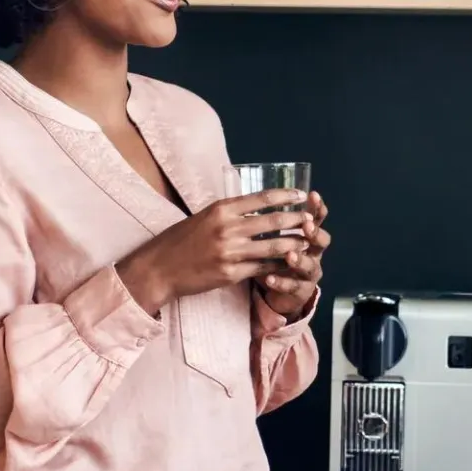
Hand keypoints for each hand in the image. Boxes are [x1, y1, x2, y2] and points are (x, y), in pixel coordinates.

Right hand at [115, 189, 311, 313]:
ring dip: (293, 244)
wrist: (160, 268)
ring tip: (306, 242)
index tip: (301, 196)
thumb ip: (229, 213)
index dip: (285, 197)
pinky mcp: (231, 273)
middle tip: (311, 220)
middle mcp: (227, 228)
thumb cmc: (179, 241)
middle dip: (295, 220)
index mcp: (221, 210)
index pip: (261, 199)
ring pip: (272, 247)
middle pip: (272, 222)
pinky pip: (262, 268)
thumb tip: (255, 207)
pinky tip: (289, 264)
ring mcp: (230, 252)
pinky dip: (278, 265)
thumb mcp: (203, 217)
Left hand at [258, 192, 328, 319]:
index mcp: (309, 236)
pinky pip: (293, 287)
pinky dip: (281, 282)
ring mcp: (310, 274)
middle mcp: (314, 253)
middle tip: (306, 226)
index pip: (317, 218)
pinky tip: (268, 278)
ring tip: (289, 255)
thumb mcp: (276, 237)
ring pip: (310, 266)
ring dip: (300, 260)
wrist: (282, 291)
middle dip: (315, 233)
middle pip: (322, 241)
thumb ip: (273, 222)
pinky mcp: (301, 292)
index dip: (317, 208)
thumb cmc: (278, 257)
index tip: (312, 195)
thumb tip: (259, 199)